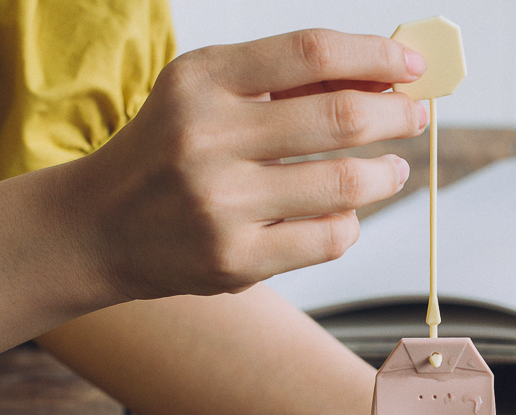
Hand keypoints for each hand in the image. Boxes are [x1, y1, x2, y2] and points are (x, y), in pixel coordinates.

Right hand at [68, 29, 426, 300]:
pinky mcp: (234, 261)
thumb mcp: (206, 97)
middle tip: (415, 118)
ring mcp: (221, 206)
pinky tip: (346, 215)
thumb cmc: (169, 155)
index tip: (412, 65)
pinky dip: (350, 223)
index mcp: (203, 80)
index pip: (312, 52)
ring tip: (392, 171)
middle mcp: (208, 138)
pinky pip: (327, 238)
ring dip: (384, 176)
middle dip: (396, 115)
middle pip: (339, 118)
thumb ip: (280, 85)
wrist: (101, 227)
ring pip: (343, 186)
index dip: (376, 55)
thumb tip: (377, 79)